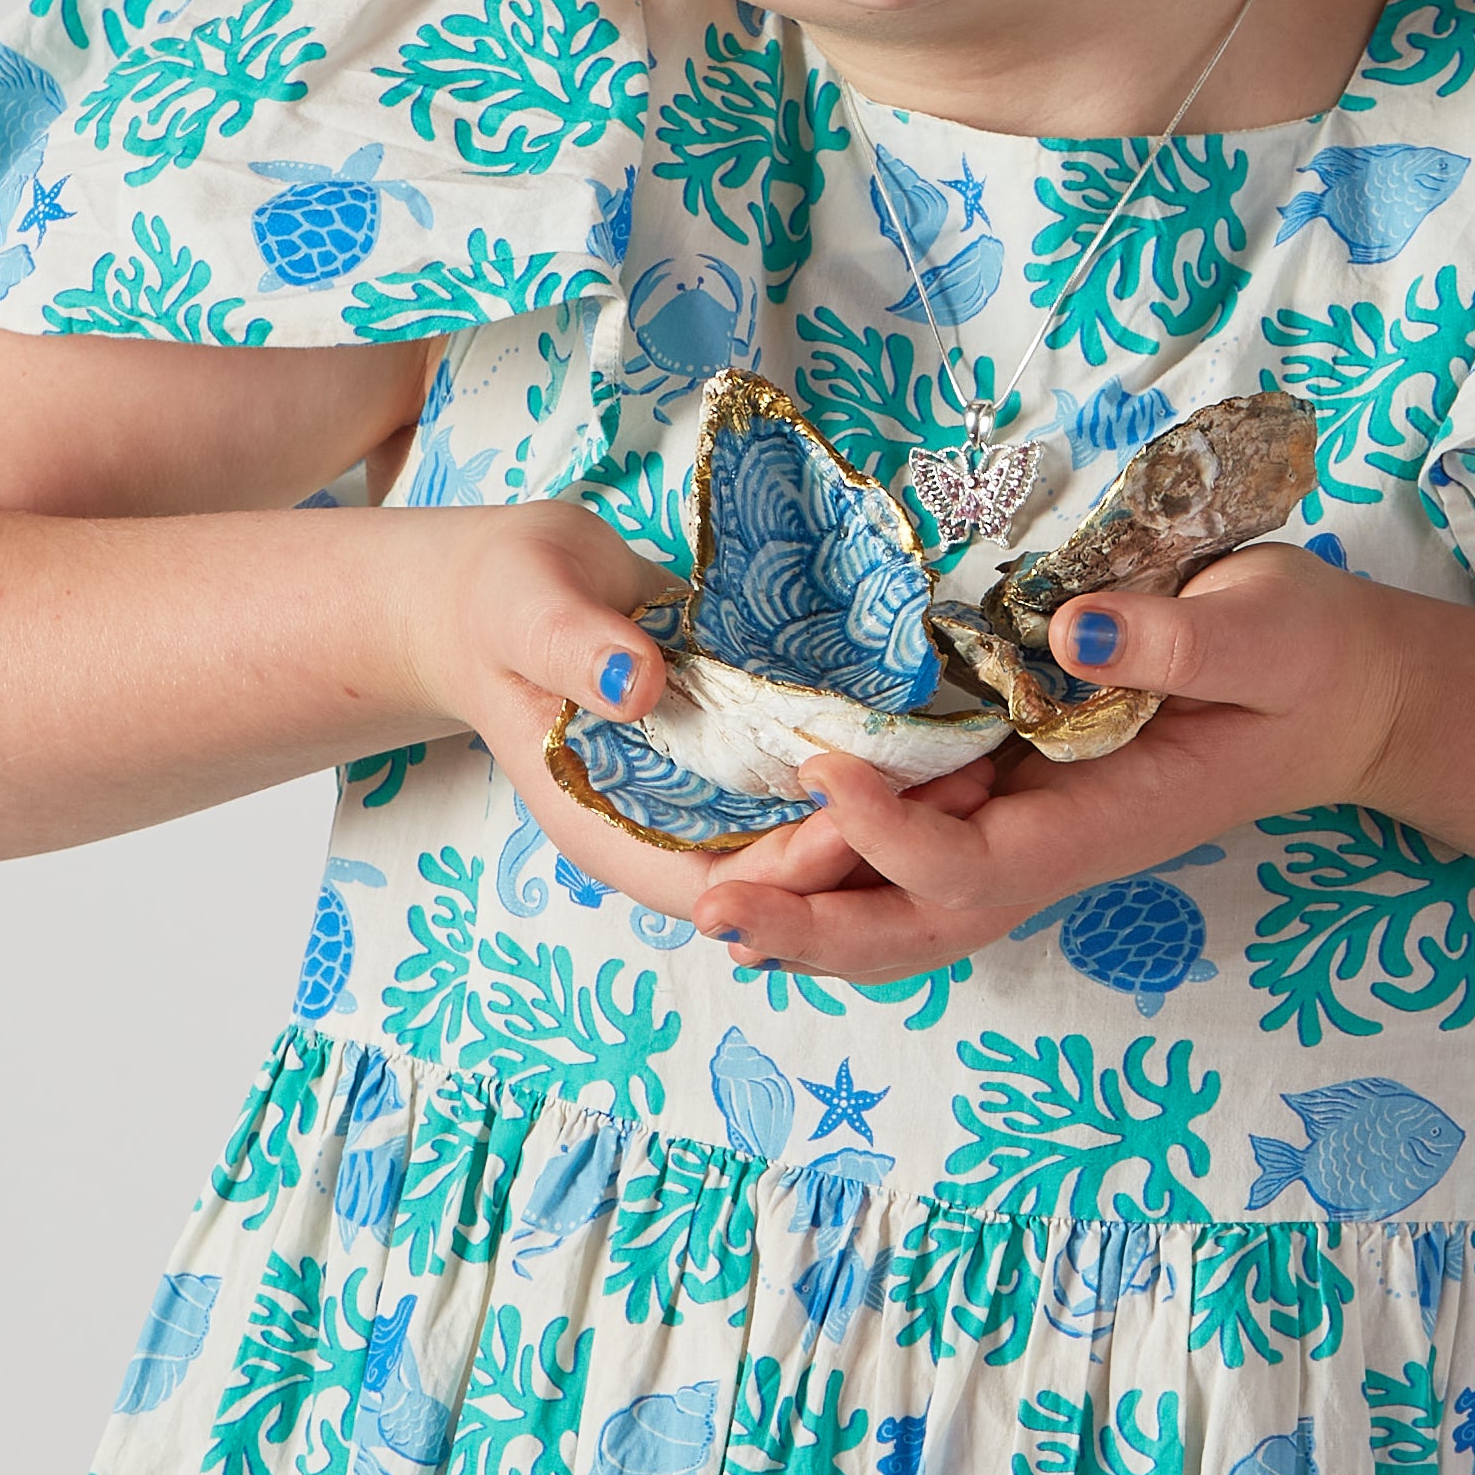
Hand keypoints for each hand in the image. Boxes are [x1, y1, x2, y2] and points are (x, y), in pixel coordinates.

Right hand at [401, 502, 1001, 926]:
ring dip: (886, 811)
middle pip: (782, 879)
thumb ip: (576, 649)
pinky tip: (936, 728)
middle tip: (959, 792)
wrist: (501, 590)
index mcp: (612, 829)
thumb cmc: (501, 604)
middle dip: (868, 849)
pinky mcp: (739, 754)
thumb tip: (637, 686)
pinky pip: (811, 780)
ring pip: (807, 834)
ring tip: (973, 763)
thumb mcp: (529, 610)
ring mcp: (707, 797)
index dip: (791, 867)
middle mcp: (670, 831)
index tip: (855, 818)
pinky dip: (868, 765)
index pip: (718, 884)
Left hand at [697, 545, 1425, 988]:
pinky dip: (844, 859)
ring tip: (712, 900)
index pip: (983, 862)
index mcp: (1110, 817)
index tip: (827, 772)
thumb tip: (1072, 635)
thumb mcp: (1268, 628)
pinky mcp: (1021, 792)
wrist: (1345, 692)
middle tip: (713, 909)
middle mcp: (1059, 842)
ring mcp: (1036, 826)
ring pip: (912, 903)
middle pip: (926, 921)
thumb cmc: (1311, 658)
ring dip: (817, 911)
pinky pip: (921, 850)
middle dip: (821, 927)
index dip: (896, 837)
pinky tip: (773, 846)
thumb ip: (1182, 637)